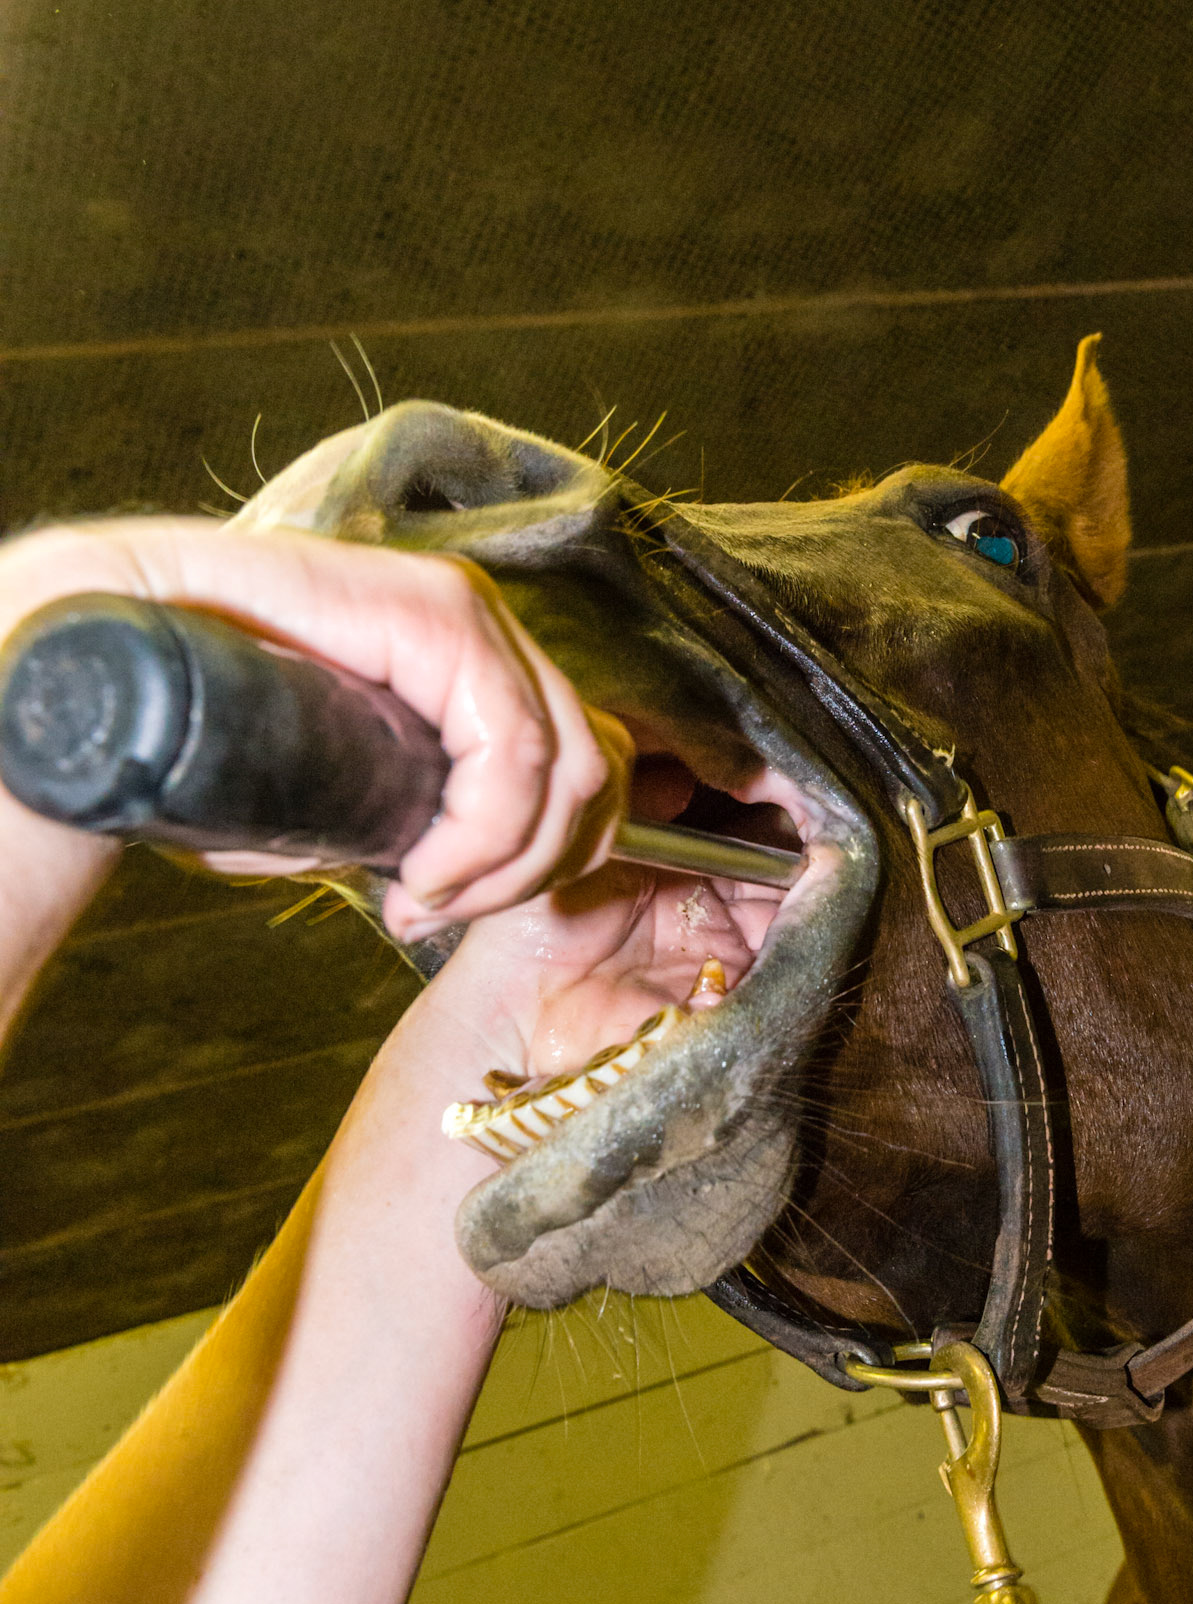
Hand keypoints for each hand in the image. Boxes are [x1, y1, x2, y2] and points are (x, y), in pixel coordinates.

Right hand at [0, 518, 632, 948]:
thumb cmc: (215, 739)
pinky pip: (511, 748)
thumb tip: (484, 879)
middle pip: (591, 772)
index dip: (544, 863)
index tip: (445, 911)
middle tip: (436, 914)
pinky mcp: (435, 613)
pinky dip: (483, 835)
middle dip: (532, 874)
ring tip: (422, 899)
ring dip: (505, 864)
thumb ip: (423, 819)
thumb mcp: (352, 793)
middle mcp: (485, 627)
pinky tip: (420, 872)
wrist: (113, 667)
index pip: (580, 767)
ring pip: (566, 765)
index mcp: (476, 663)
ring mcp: (466, 611)